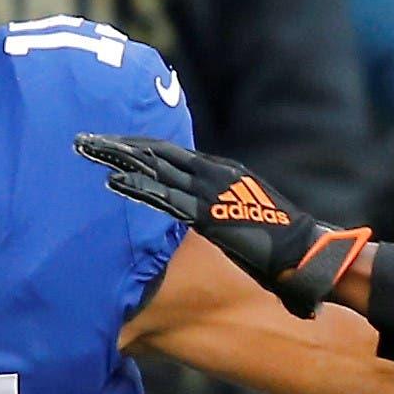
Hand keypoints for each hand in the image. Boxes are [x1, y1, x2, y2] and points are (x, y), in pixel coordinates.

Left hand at [77, 135, 369, 316]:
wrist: (309, 254)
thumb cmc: (283, 248)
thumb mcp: (248, 220)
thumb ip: (221, 215)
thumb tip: (200, 224)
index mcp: (223, 173)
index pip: (171, 153)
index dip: (138, 147)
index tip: (110, 144)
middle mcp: (215, 174)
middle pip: (157, 151)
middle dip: (119, 144)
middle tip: (84, 138)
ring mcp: (212, 191)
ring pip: (156, 167)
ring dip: (119, 158)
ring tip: (87, 150)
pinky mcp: (209, 214)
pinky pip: (166, 198)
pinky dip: (138, 188)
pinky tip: (113, 182)